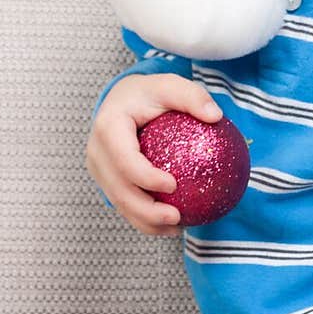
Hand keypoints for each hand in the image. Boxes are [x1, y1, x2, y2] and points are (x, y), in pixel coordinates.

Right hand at [86, 73, 221, 235]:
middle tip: (176, 217)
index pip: (125, 160)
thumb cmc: (150, 93)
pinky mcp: (107, 181)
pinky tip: (174, 226)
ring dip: (146, 222)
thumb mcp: (171, 86)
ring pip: (120, 203)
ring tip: (178, 227)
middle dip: (146, 211)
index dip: (146, 177)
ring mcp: (99, 170)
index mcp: (108, 128)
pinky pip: (125, 205)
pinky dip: (146, 220)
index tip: (174, 184)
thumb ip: (192, 97)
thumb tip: (215, 116)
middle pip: (119, 190)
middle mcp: (97, 152)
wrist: (123, 99)